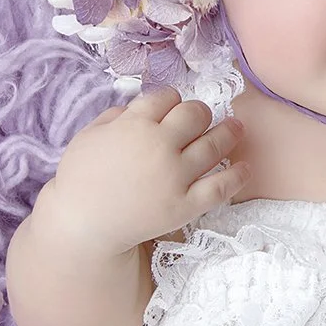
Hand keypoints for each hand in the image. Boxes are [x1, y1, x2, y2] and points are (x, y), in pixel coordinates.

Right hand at [36, 88, 247, 255]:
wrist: (82, 227)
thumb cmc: (80, 180)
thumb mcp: (88, 136)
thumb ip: (115, 117)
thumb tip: (138, 108)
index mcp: (134, 124)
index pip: (167, 97)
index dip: (171, 100)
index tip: (172, 107)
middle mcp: (159, 145)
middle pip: (195, 114)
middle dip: (199, 112)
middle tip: (202, 117)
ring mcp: (175, 176)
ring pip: (213, 144)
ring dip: (229, 132)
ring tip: (237, 128)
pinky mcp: (185, 205)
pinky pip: (220, 187)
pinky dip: (237, 176)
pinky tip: (245, 167)